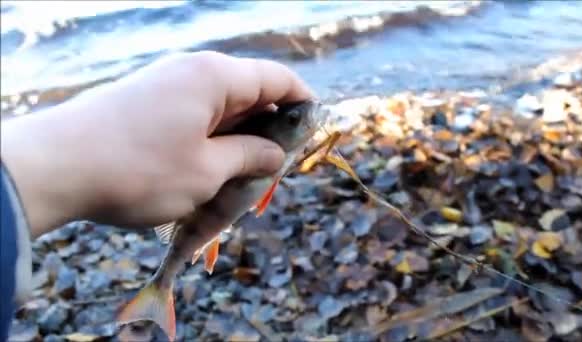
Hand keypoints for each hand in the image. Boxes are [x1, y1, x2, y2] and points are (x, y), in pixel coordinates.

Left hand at [0, 51, 313, 237]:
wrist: (55, 169)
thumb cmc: (139, 171)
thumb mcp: (208, 171)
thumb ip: (250, 157)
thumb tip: (275, 152)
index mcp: (215, 77)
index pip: (277, 79)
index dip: (304, 103)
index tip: (315, 131)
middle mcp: (192, 72)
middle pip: (250, 94)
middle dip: (269, 131)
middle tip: (273, 171)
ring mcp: (166, 85)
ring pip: (221, 110)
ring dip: (237, 142)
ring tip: (239, 181)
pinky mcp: (147, 104)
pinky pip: (194, 117)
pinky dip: (210, 142)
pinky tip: (208, 173)